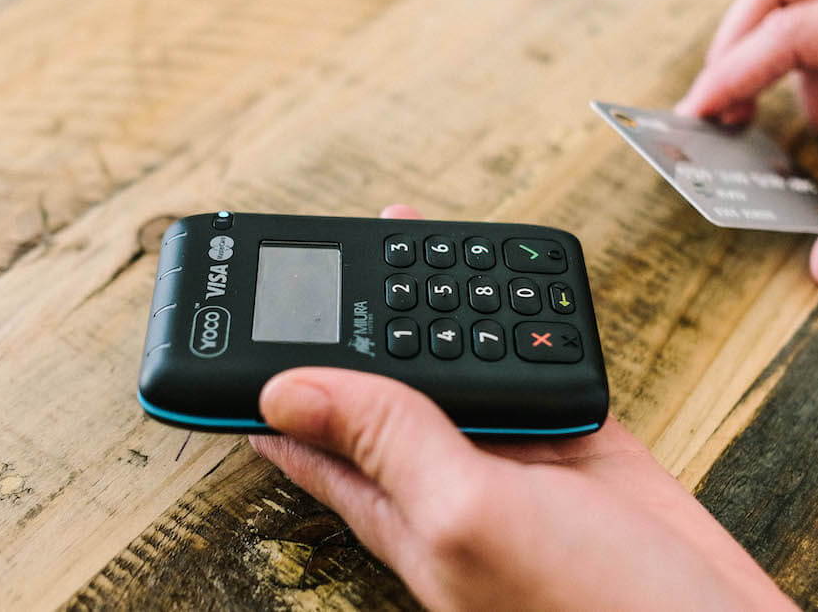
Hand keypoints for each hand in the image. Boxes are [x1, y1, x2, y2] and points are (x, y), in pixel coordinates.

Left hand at [251, 205, 793, 610]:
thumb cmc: (590, 608)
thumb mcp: (468, 519)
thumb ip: (390, 446)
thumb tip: (290, 388)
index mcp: (400, 507)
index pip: (304, 437)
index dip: (259, 386)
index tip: (227, 329)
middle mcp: (446, 477)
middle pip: (377, 384)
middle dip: (346, 321)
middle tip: (320, 256)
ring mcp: (511, 453)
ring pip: (453, 360)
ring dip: (427, 304)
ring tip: (399, 242)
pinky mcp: (572, 433)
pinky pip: (528, 357)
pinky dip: (513, 315)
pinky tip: (500, 286)